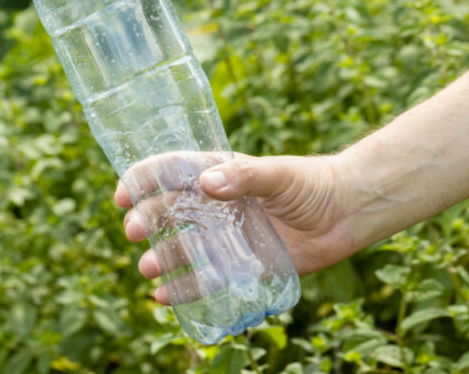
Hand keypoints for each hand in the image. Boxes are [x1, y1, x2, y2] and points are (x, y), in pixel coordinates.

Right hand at [114, 152, 356, 304]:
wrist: (346, 213)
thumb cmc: (311, 184)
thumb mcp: (278, 174)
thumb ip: (245, 177)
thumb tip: (205, 183)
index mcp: (218, 175)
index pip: (170, 171)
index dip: (142, 180)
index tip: (122, 196)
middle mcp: (214, 205)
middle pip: (167, 211)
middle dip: (146, 220)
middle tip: (135, 233)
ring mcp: (224, 236)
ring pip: (181, 246)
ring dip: (161, 256)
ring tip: (149, 268)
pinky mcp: (240, 265)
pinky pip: (204, 278)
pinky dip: (182, 287)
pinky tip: (164, 296)